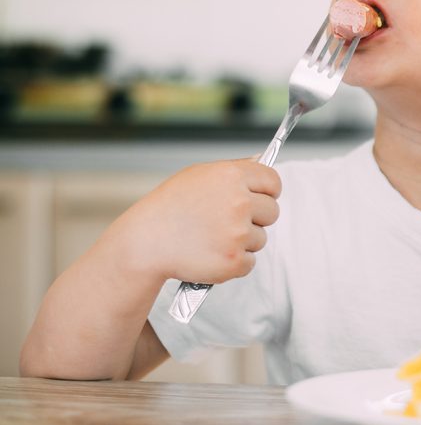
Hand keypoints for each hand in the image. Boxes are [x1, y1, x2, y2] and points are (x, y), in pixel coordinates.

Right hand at [106, 159, 280, 284]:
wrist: (144, 243)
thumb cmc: (168, 208)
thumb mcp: (198, 175)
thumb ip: (233, 169)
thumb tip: (260, 161)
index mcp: (232, 176)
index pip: (273, 181)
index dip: (269, 192)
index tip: (262, 198)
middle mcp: (239, 202)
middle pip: (272, 212)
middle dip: (256, 218)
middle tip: (229, 222)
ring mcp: (238, 233)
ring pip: (260, 238)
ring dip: (242, 242)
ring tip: (212, 238)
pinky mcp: (234, 260)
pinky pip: (249, 262)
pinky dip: (234, 263)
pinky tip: (211, 254)